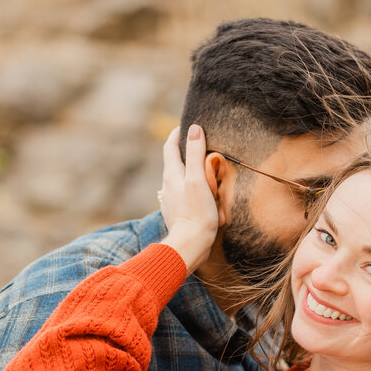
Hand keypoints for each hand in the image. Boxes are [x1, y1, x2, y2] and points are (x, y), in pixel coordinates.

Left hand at [160, 125, 222, 273]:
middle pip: (174, 162)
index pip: (170, 147)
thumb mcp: (197, 179)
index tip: (186, 125)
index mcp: (171, 175)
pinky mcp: (178, 213)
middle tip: (198, 143)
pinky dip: (191, 186)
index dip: (177, 134)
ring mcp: (172, 200)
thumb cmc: (196, 213)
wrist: (190, 245)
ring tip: (203, 167)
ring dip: (188, 169)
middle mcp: (168, 186)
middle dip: (184, 151)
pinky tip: (201, 192)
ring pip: (178, 178)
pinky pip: (183, 193)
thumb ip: (195, 154)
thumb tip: (194, 128)